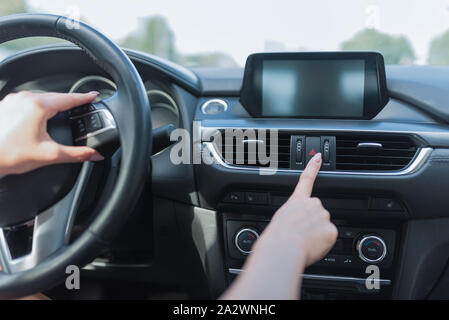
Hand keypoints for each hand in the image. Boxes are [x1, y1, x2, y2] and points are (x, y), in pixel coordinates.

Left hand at [0, 91, 103, 174]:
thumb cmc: (8, 154)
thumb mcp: (50, 155)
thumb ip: (77, 154)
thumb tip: (95, 155)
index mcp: (38, 106)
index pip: (68, 98)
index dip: (84, 98)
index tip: (94, 95)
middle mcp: (25, 98)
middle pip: (56, 96)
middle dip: (70, 100)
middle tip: (82, 103)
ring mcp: (13, 100)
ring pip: (41, 98)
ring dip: (54, 103)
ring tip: (64, 110)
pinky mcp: (5, 105)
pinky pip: (28, 101)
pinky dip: (40, 106)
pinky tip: (42, 116)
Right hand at [256, 152, 337, 266]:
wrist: (284, 248)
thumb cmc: (277, 237)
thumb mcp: (280, 220)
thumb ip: (294, 216)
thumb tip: (299, 225)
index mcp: (297, 200)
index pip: (306, 179)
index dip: (313, 167)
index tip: (318, 157)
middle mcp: (312, 204)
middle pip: (318, 213)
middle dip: (313, 223)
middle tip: (301, 235)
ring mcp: (323, 216)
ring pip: (324, 226)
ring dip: (317, 234)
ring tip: (304, 242)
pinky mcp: (331, 230)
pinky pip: (329, 237)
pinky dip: (322, 243)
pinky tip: (312, 246)